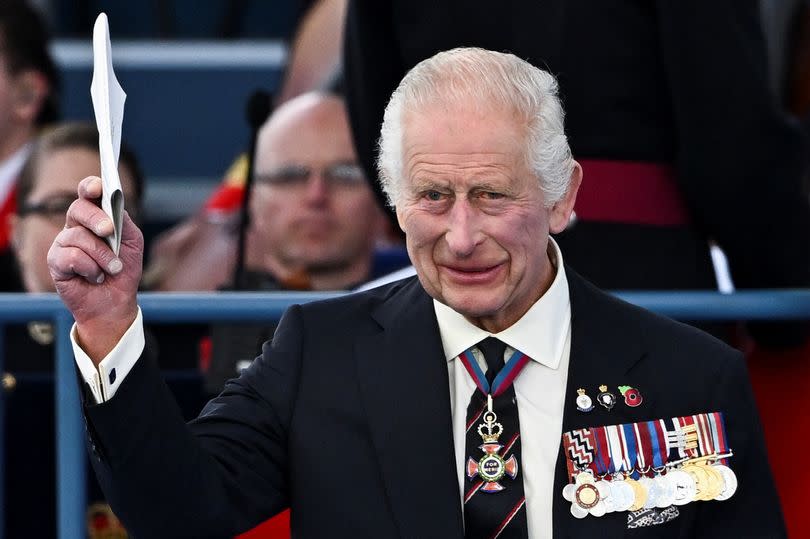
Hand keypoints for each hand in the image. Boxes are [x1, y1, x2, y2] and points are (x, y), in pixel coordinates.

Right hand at [47, 176, 142, 362]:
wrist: (115, 302)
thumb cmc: (123, 269)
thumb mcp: (132, 243)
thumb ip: (124, 222)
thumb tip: (115, 206)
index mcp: (94, 217)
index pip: (87, 194)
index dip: (90, 186)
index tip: (98, 187)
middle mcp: (76, 227)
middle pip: (78, 208)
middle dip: (95, 218)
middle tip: (108, 231)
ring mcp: (63, 243)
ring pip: (78, 237)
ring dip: (102, 256)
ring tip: (113, 269)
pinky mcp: (56, 262)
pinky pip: (71, 257)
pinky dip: (90, 269)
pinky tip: (95, 277)